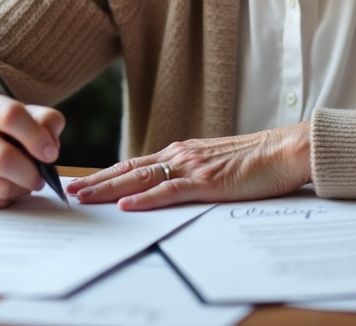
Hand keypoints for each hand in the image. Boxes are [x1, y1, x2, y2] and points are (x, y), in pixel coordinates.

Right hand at [0, 92, 64, 208]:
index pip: (11, 116)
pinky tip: (5, 184)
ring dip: (22, 187)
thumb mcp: (21, 114)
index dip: (36, 137)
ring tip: (22, 178)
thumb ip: (45, 121)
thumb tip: (51, 147)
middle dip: (32, 172)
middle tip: (41, 176)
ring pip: (1, 186)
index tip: (51, 154)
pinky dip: (9, 198)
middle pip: (3, 158)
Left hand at [65, 122, 310, 210]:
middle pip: (129, 170)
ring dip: (109, 189)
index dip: (106, 174)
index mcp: (182, 152)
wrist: (287, 149)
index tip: (83, 182)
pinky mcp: (207, 182)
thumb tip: (171, 190)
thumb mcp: (217, 166)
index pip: (135, 165)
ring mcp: (192, 167)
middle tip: (69, 190)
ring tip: (83, 196)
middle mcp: (180, 155)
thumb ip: (192, 175)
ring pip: (140, 179)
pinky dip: (145, 199)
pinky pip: (169, 192)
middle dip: (96, 181)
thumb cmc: (258, 161)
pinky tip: (127, 206)